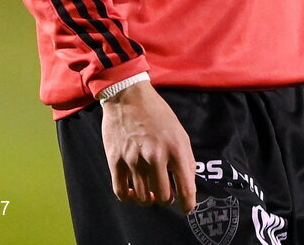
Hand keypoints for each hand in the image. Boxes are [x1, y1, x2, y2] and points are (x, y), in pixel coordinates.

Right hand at [100, 80, 196, 213]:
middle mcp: (155, 156)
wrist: (128, 97)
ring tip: (150, 189)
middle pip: (164, 196)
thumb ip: (186, 159)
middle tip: (166, 190)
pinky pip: (122, 192)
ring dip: (149, 197)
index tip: (186, 207)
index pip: (185, 187)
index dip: (187, 203)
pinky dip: (130, 197)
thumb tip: (188, 183)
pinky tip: (134, 191)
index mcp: (175, 148)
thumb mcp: (179, 132)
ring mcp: (134, 160)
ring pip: (143, 197)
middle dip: (167, 197)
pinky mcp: (115, 161)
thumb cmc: (157, 113)